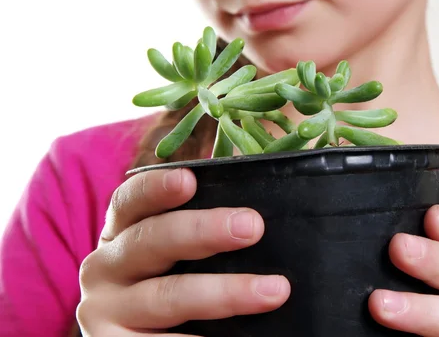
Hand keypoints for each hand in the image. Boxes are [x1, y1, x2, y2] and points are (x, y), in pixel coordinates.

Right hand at [76, 168, 289, 335]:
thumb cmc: (165, 285)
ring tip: (273, 291)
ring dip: (224, 293)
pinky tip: (237, 334)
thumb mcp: (170, 255)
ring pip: (167, 297)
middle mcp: (104, 266)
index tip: (188, 180)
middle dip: (204, 231)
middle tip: (252, 226)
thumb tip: (253, 214)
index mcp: (120, 233)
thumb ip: (200, 230)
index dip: (157, 188)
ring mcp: (103, 310)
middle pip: (152, 241)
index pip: (131, 201)